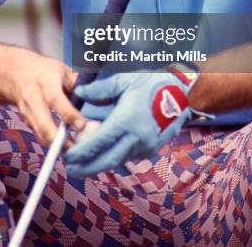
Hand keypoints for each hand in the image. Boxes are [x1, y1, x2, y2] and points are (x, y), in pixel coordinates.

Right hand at [7, 48, 85, 145]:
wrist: (16, 72)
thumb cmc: (46, 71)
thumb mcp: (64, 71)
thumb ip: (80, 85)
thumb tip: (104, 98)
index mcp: (46, 81)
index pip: (55, 99)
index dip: (68, 114)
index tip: (82, 125)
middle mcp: (33, 97)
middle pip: (43, 123)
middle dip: (59, 140)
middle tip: (77, 148)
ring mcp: (27, 110)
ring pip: (40, 134)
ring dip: (56, 146)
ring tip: (74, 152)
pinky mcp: (25, 121)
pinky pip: (39, 135)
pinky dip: (51, 142)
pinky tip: (64, 145)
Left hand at [64, 68, 205, 176]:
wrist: (183, 91)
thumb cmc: (153, 82)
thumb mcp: (124, 80)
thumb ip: (100, 89)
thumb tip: (80, 93)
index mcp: (127, 119)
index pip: (99, 142)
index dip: (81, 152)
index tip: (67, 156)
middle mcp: (137, 137)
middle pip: (107, 160)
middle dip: (87, 168)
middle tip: (70, 170)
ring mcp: (146, 145)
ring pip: (118, 160)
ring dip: (100, 163)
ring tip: (84, 163)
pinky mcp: (152, 148)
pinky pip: (130, 156)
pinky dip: (116, 156)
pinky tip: (106, 153)